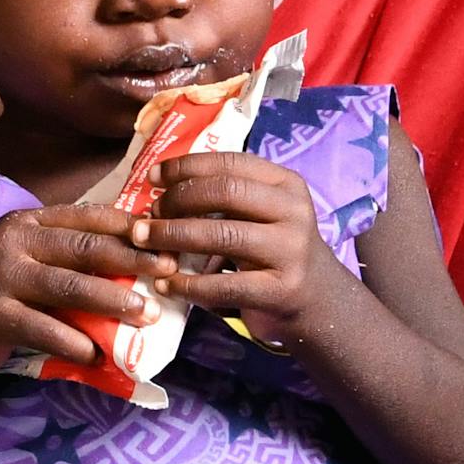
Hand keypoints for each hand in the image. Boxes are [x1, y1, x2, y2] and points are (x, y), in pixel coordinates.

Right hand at [0, 202, 165, 382]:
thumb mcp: (25, 258)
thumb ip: (66, 253)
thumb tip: (136, 255)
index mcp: (27, 222)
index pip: (87, 217)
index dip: (130, 227)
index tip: (166, 237)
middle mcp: (13, 243)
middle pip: (85, 249)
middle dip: (133, 260)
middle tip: (169, 272)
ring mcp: (1, 279)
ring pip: (70, 288)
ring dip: (114, 301)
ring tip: (148, 314)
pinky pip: (47, 331)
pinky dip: (78, 344)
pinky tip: (99, 354)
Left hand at [141, 152, 336, 345]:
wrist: (318, 301)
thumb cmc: (274, 251)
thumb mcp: (263, 214)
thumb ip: (227, 198)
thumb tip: (161, 188)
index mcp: (285, 184)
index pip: (230, 163)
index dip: (186, 167)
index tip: (153, 178)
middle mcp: (293, 212)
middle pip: (225, 193)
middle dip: (178, 200)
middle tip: (149, 214)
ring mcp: (290, 251)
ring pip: (223, 235)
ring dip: (174, 237)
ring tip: (145, 243)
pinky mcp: (280, 290)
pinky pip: (224, 285)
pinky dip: (187, 285)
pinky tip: (165, 285)